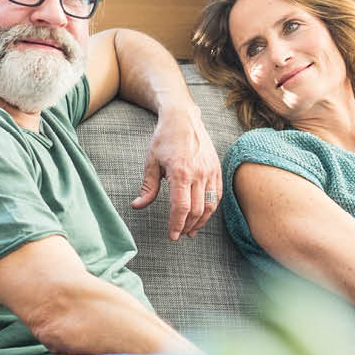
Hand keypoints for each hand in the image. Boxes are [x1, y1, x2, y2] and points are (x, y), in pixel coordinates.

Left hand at [132, 108, 220, 239]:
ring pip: (210, 205)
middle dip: (188, 226)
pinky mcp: (217, 170)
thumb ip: (147, 187)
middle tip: (180, 235)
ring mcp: (210, 172)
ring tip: (192, 230)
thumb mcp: (151, 162)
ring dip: (201, 221)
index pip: (181, 207)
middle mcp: (198, 174)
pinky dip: (210, 208)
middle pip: (196, 210)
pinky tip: (202, 215)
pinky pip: (217, 195)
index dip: (177, 224)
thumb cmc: (165, 138)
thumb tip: (138, 205)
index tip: (173, 235)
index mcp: (180, 173)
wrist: (184, 118)